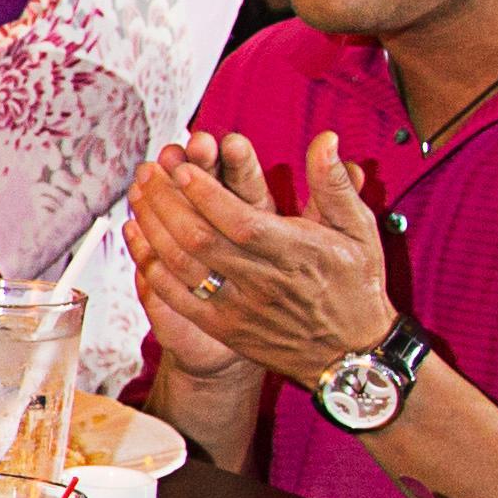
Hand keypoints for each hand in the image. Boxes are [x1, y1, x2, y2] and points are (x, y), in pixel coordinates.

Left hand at [123, 132, 395, 386]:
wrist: (351, 357)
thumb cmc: (355, 286)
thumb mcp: (360, 232)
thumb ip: (335, 186)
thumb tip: (325, 139)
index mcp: (296, 252)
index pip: (242, 220)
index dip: (207, 194)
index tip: (183, 167)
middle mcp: (263, 281)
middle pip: (202, 239)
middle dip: (168, 201)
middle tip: (149, 170)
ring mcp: (239, 307)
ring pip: (183, 265)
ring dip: (153, 227)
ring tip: (138, 193)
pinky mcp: (223, 328)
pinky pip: (177, 296)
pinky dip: (151, 266)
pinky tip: (137, 238)